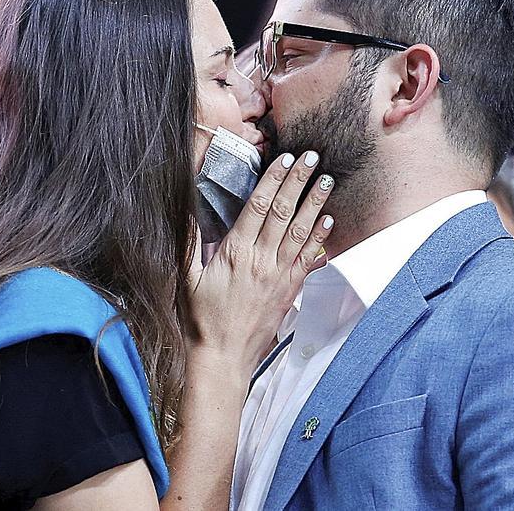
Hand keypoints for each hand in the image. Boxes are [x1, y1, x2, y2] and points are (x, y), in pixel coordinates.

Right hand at [187, 151, 333, 376]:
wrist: (222, 357)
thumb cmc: (200, 318)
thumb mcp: (185, 277)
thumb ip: (189, 241)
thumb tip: (185, 209)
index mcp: (235, 253)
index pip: (258, 207)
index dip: (273, 180)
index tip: (284, 159)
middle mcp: (261, 261)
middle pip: (284, 213)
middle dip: (299, 182)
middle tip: (312, 157)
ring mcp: (279, 276)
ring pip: (301, 232)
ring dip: (315, 204)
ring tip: (326, 180)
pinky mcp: (289, 291)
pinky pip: (308, 260)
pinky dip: (320, 239)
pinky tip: (328, 221)